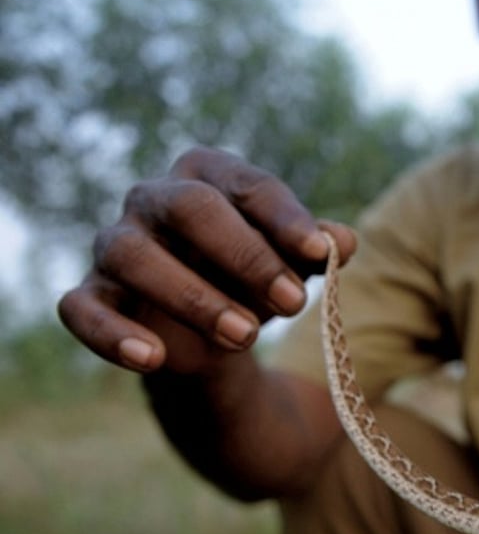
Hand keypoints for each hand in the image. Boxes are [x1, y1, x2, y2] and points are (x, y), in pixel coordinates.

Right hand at [58, 147, 356, 374]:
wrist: (208, 330)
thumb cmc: (254, 276)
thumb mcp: (292, 264)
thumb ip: (316, 250)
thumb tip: (343, 242)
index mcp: (209, 175)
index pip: (247, 185)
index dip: (285, 218)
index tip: (321, 254)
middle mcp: (153, 197)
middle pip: (190, 207)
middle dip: (245, 256)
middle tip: (294, 303)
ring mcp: (114, 244)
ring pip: (134, 256)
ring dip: (193, 298)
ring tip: (247, 338)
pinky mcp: (88, 294)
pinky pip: (80, 308)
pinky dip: (112, 335)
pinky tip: (153, 359)